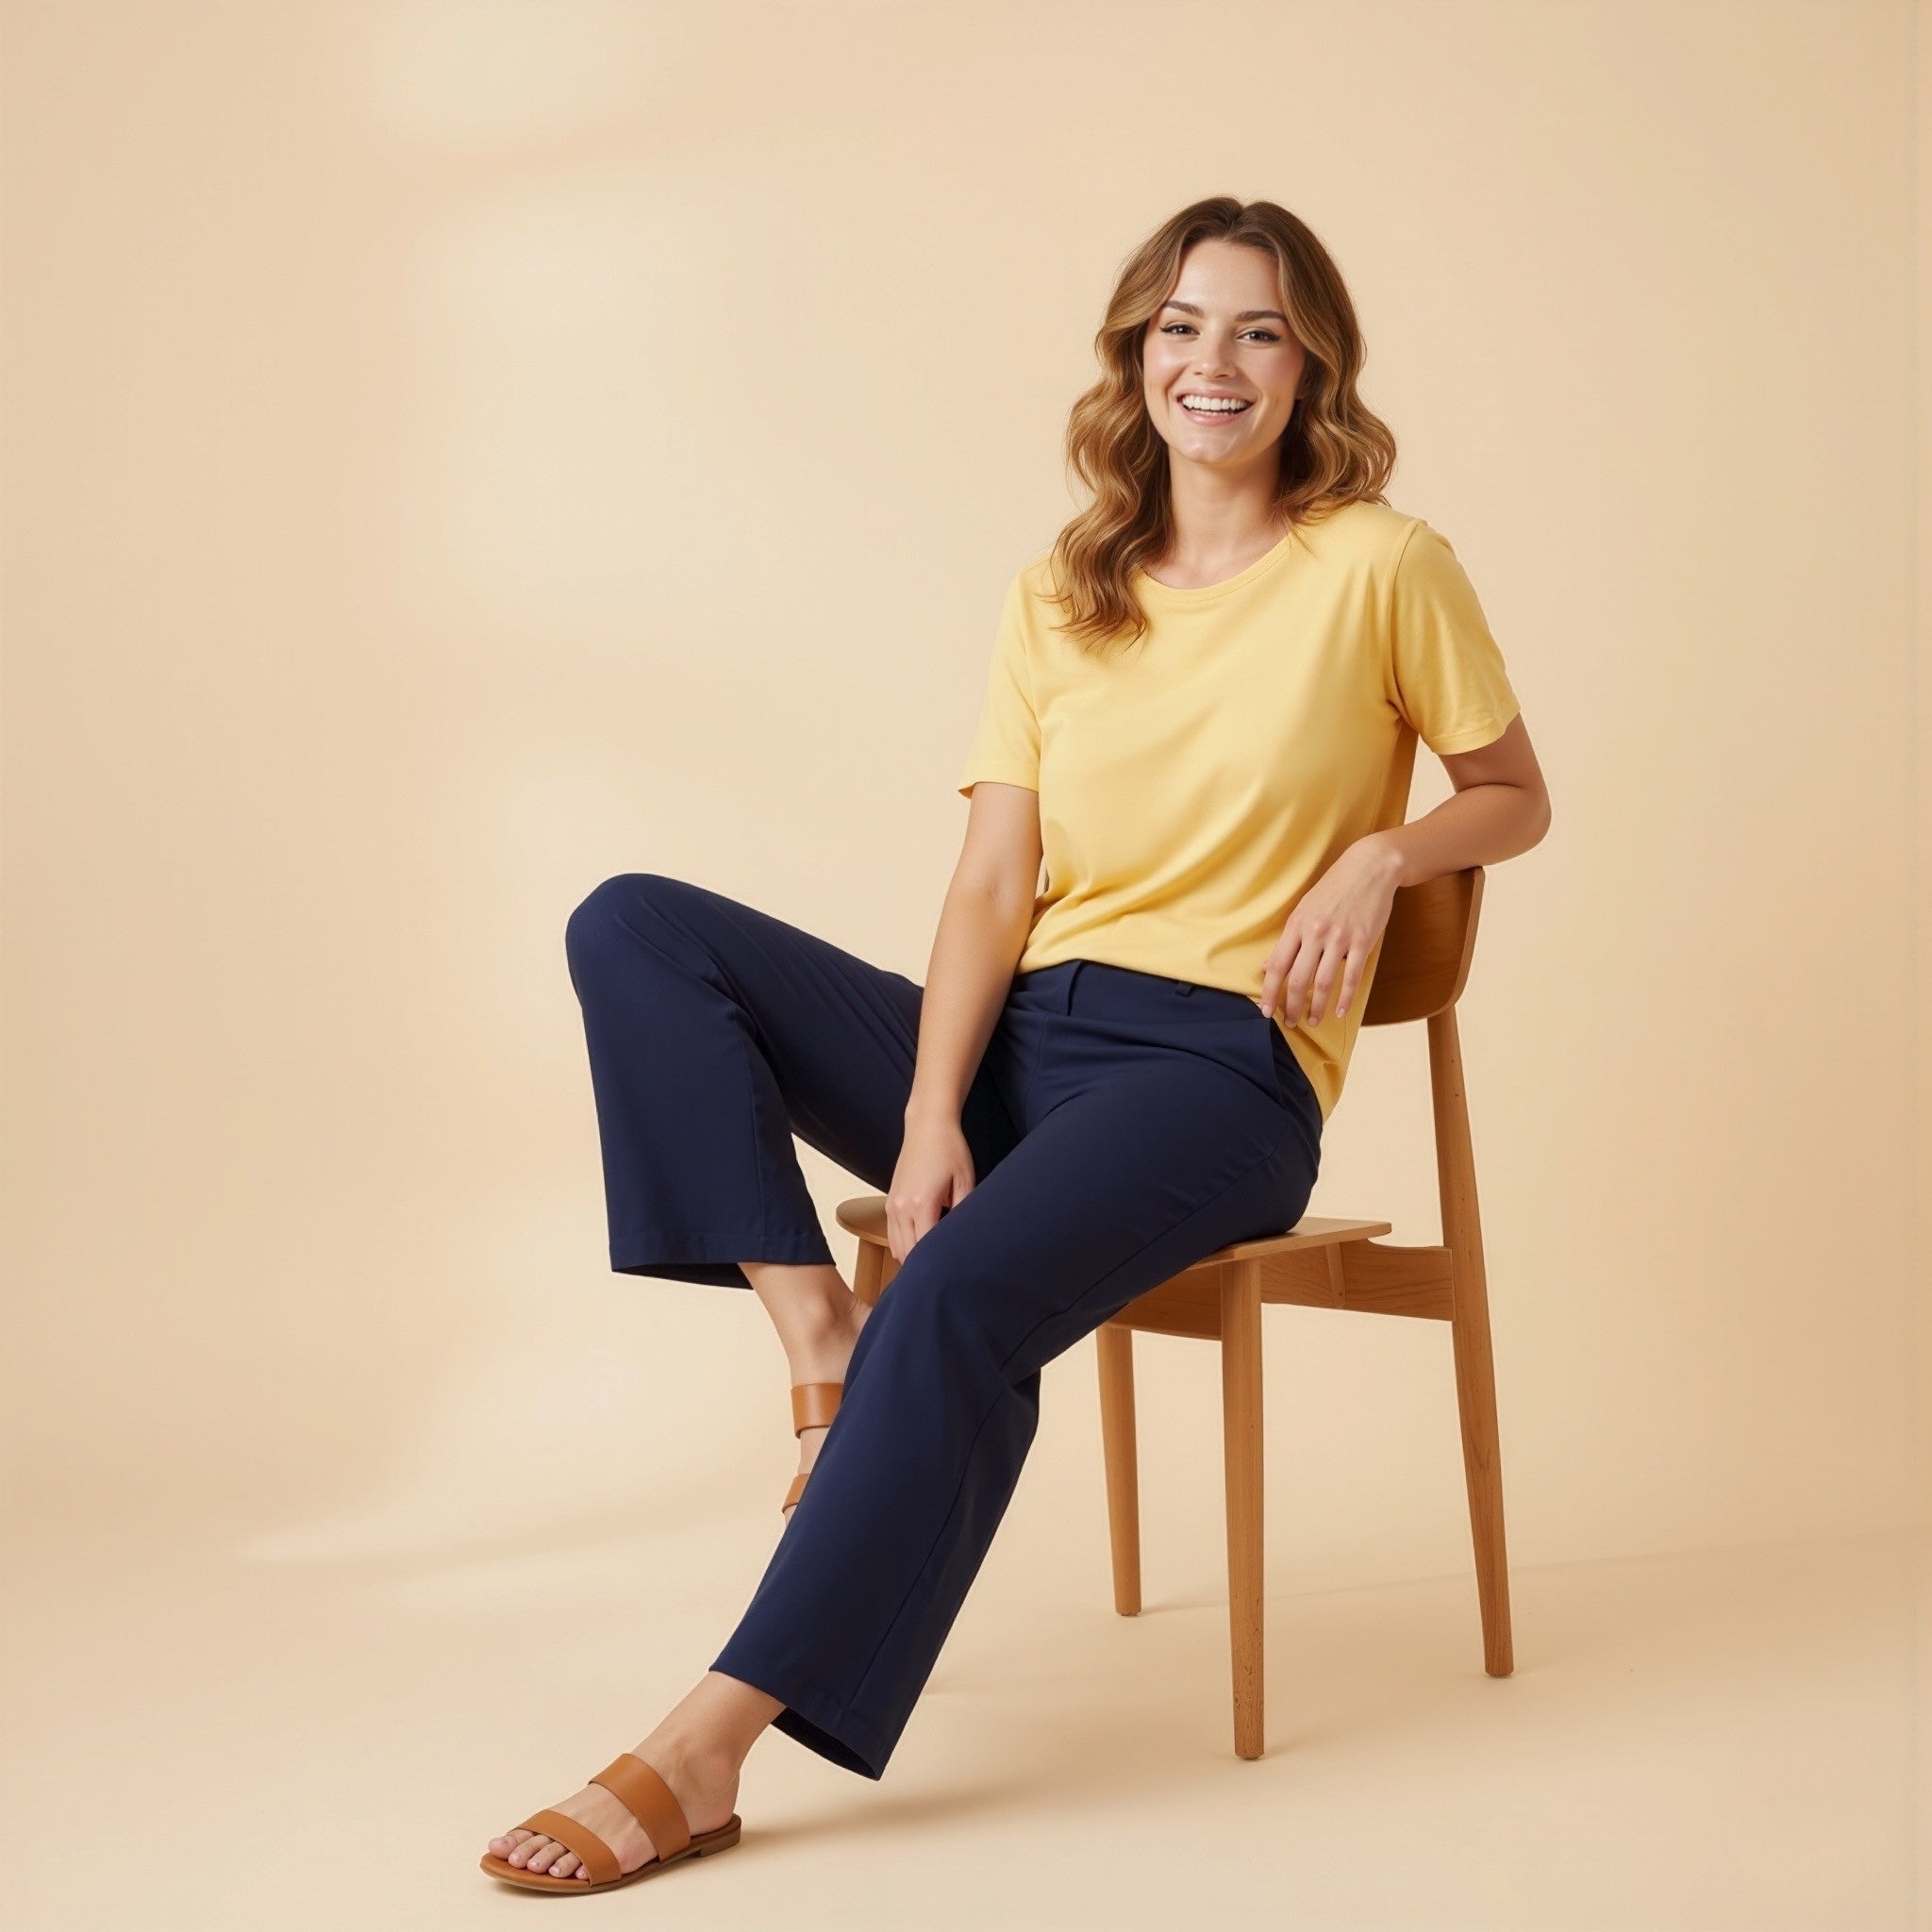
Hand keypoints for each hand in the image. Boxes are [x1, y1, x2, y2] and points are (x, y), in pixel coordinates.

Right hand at [886, 1108, 977, 1261]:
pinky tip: (919, 1248)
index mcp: (922, 1204)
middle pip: (908, 1253)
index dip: (939, 1263)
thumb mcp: (965, 1180)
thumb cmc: (950, 1149)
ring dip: (912, 1257)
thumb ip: (964, 1211)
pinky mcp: (889, 1201)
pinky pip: (891, 1234)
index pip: (925, 1248)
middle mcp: (901, 1207)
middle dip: (924, 1265)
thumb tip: (965, 1238)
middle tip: (945, 1275)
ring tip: (932, 1264)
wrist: (927, 1125)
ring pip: (896, 1247)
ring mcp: (892, 1205)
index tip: (953, 1272)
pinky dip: (902, 1245)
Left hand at [1256, 836, 1401, 1028]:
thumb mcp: (1303, 909)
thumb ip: (1288, 940)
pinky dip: (1345, 997)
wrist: (1369, 868)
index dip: (1270, 992)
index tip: (1266, 1011)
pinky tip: (1339, 1011)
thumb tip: (1267, 967)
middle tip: (1289, 1022)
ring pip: (1323, 982)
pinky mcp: (1362, 941)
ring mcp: (1340, 938)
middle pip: (1298, 978)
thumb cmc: (1333, 889)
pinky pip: (1351, 975)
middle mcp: (1315, 933)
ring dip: (1316, 1007)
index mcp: (1297, 925)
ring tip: (1313, 1021)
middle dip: (1291, 1005)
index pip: (1277, 965)